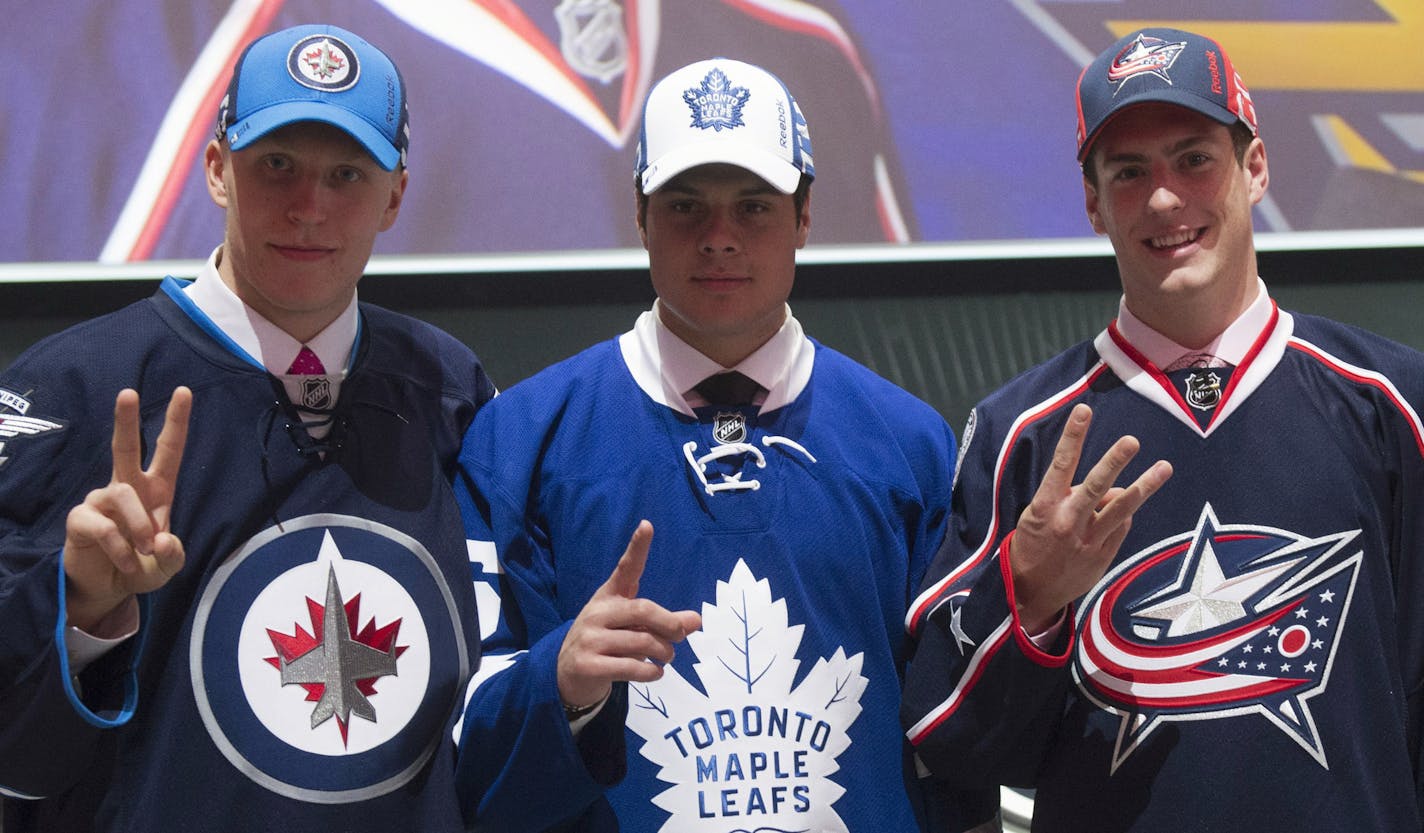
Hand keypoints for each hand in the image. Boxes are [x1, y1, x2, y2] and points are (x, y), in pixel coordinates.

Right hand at [63, 388, 191, 632]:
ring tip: (144, 551)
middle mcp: (127, 487)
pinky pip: (105, 527)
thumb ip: (172, 555)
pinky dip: (121, 548)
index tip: (184, 391)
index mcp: (156, 490)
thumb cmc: (141, 567)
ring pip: (123, 495)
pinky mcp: (81, 518)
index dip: (176, 422)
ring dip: (140, 526)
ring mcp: (101, 500)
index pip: (168, 450)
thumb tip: (162, 539)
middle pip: (125, 447)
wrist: (107, 589)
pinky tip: (125, 562)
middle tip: (128, 392)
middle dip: (126, 420)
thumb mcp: (166, 567)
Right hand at [556, 521, 701, 709]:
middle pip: (643, 610)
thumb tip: (696, 620)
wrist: (567, 674)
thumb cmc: (607, 642)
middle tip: (680, 636)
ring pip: (641, 642)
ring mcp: (590, 639)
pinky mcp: (589, 665)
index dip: (637, 548)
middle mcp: (597, 613)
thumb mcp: (632, 627)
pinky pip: (631, 667)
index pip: (625, 569)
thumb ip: (664, 622)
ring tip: (665, 657)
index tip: (647, 525)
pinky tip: (656, 673)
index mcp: (608, 596)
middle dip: (669, 624)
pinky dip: (651, 673)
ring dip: (663, 653)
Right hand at [1009, 404, 1171, 632]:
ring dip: (1144, 486)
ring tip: (1164, 467)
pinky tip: (1122, 510)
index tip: (1083, 411)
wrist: (1029, 594)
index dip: (1073, 437)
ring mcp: (1088, 540)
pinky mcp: (1102, 556)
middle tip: (1131, 441)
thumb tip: (1107, 489)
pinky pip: (1121, 527)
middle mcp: (1068, 522)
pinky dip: (1123, 515)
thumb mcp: (1035, 517)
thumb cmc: (1030, 547)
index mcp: (1044, 508)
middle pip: (1097, 486)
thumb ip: (1068, 498)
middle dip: (1114, 462)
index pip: (1060, 465)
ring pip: (1121, 509)